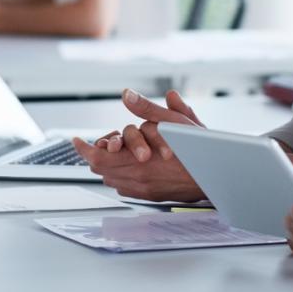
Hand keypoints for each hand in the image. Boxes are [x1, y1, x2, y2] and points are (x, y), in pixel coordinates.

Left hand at [72, 88, 207, 202]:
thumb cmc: (200, 149)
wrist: (217, 177)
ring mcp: (143, 190)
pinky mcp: (150, 196)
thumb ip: (148, 109)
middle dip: (93, 155)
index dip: (83, 148)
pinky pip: (124, 187)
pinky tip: (125, 167)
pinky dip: (119, 176)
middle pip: (100, 169)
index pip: (98, 157)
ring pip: (111, 179)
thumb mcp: (175, 123)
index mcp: (139, 160)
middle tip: (90, 146)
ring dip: (107, 166)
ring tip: (108, 154)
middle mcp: (137, 178)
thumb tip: (127, 95)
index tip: (76, 140)